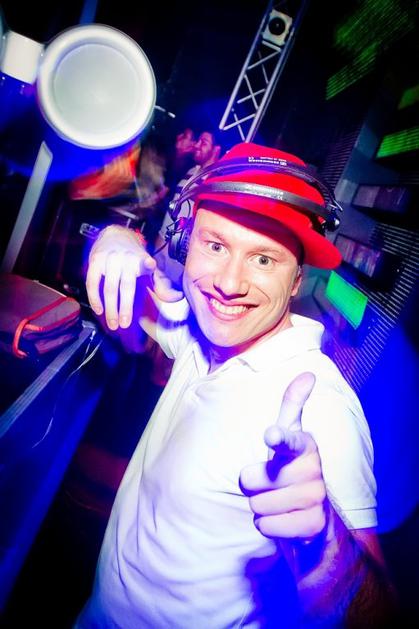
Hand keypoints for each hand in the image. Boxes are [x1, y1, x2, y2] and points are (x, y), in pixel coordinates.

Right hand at [86, 225, 181, 329]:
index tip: (150, 265)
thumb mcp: (149, 267)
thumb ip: (161, 284)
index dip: (147, 265)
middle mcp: (126, 258)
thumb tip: (176, 297)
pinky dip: (94, 298)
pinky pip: (92, 282)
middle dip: (125, 307)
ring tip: (113, 323)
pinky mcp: (95, 261)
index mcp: (141, 260)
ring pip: (109, 287)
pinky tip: (99, 310)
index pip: (146, 263)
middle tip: (125, 324)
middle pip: (126, 285)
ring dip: (110, 308)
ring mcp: (109, 259)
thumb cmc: (133, 256)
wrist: (114, 234)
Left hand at [240, 372, 326, 539]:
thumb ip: (293, 405)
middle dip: (253, 485)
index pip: (289, 440)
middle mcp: (314, 469)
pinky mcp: (314, 525)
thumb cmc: (293, 469)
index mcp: (305, 445)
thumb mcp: (291, 435)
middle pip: (255, 479)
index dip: (278, 438)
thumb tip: (308, 374)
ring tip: (276, 502)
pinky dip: (267, 526)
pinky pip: (268, 526)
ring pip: (259, 504)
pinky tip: (281, 520)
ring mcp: (316, 498)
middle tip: (268, 484)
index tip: (270, 435)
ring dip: (260, 506)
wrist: (315, 517)